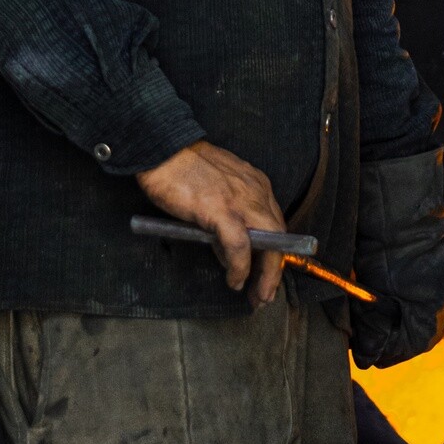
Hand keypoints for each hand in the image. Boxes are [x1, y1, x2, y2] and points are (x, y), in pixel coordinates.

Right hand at [136, 140, 285, 308]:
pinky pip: (240, 246)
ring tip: (256, 295)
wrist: (163, 148)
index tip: (267, 275)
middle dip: (276, 270)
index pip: (276, 224)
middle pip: (280, 237)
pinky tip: (235, 280)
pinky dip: (240, 267)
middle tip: (266, 294)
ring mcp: (241, 200)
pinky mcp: (222, 210)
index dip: (275, 253)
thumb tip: (230, 253)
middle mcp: (256, 191)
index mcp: (256, 184)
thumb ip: (228, 219)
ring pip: (269, 244)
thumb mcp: (217, 191)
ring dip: (265, 275)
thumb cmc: (184, 169)